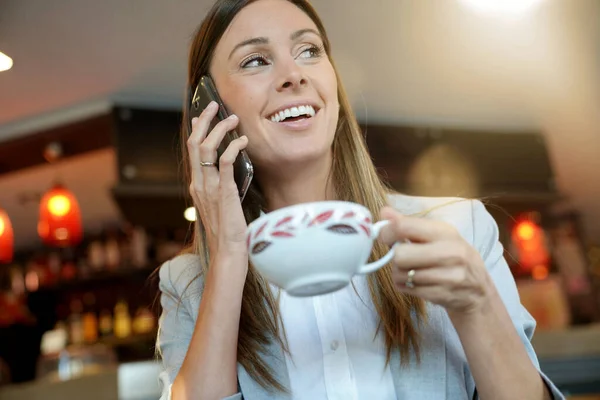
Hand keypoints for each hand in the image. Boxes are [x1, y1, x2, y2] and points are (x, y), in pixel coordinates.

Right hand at [187, 101, 249, 259]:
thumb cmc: (227, 230)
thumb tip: (227, 171)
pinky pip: (225, 162)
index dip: (197, 130)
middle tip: (215, 105)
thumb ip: (219, 187)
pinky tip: (243, 141)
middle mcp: (199, 183)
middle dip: (204, 120)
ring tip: (233, 119)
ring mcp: (209, 187)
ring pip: (206, 148)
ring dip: (220, 129)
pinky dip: (233, 147)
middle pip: (194, 142)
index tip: (202, 116)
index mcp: (197, 185)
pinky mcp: (224, 191)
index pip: (192, 150)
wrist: (227, 251)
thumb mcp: (219, 204)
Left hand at [379, 206, 493, 315]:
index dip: (387, 232)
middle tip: (405, 259)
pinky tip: (417, 284)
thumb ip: (408, 224)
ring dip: (400, 274)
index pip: (404, 226)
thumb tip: (384, 212)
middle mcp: (449, 252)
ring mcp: (448, 275)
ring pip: (401, 274)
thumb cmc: (453, 259)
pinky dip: (406, 287)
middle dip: (396, 258)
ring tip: (412, 272)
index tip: (386, 238)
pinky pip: (407, 289)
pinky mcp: (443, 294)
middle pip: (400, 254)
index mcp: (444, 232)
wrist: (479, 293)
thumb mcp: (437, 237)